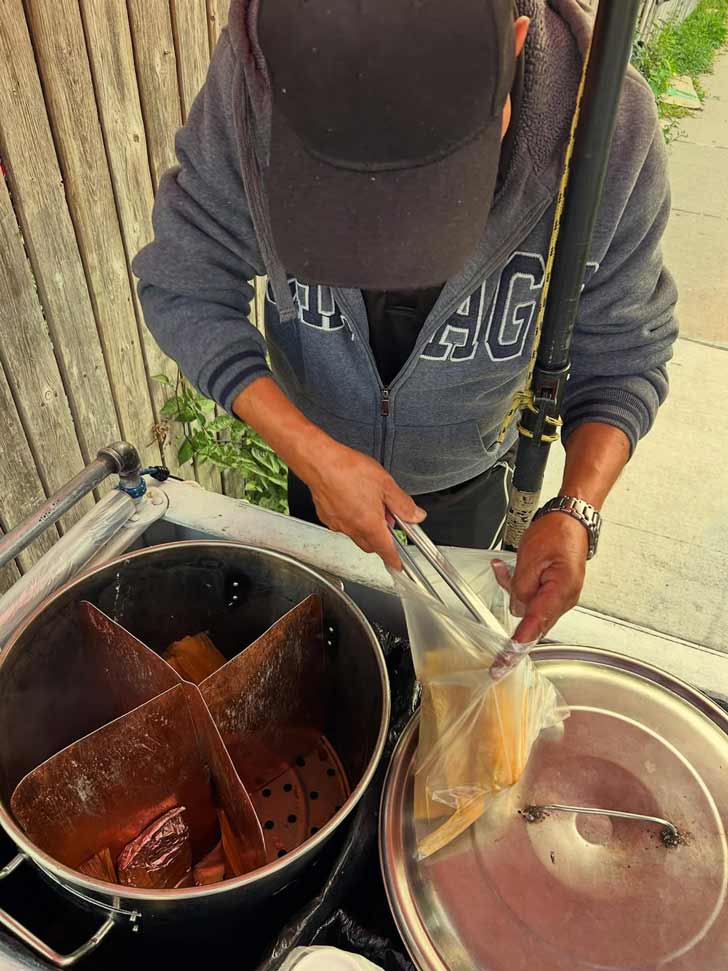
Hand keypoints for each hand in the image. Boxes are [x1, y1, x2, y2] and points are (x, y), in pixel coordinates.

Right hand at [303, 440, 425, 569]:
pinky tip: (353, 501)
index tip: (397, 565)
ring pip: (356, 535)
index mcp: (370, 525)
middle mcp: (352, 529)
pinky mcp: (326, 517)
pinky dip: (351, 519)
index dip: (394, 560)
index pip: (386, 551)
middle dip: (381, 539)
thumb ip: (403, 504)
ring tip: (370, 504)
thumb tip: (415, 515)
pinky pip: (343, 525)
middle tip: (387, 520)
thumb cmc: (349, 471)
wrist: (320, 462)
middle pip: (371, 545)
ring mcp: (337, 524)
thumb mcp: (386, 485)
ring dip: (365, 528)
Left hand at [493, 512, 587, 642]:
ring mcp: (561, 597)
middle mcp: (565, 599)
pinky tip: (510, 570)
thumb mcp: (530, 560)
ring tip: (507, 567)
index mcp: (561, 592)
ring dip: (515, 589)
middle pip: (532, 618)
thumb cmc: (556, 535)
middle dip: (514, 601)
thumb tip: (518, 610)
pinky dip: (521, 586)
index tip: (505, 660)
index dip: (518, 644)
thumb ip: (521, 589)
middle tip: (503, 579)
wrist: (570, 521)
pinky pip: (533, 597)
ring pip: (530, 606)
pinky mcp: (556, 592)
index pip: (535, 625)